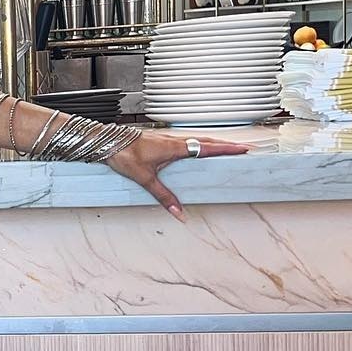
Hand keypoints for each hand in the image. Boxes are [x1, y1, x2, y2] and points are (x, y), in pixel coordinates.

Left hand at [106, 130, 249, 219]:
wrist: (107, 142)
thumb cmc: (124, 155)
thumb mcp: (146, 179)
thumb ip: (164, 196)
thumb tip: (178, 212)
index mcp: (175, 147)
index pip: (208, 148)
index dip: (227, 149)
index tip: (244, 148)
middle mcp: (174, 140)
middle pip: (207, 141)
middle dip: (227, 145)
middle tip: (244, 147)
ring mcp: (168, 138)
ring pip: (197, 139)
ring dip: (214, 142)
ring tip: (227, 147)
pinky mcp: (161, 139)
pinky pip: (187, 140)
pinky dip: (199, 142)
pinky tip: (197, 148)